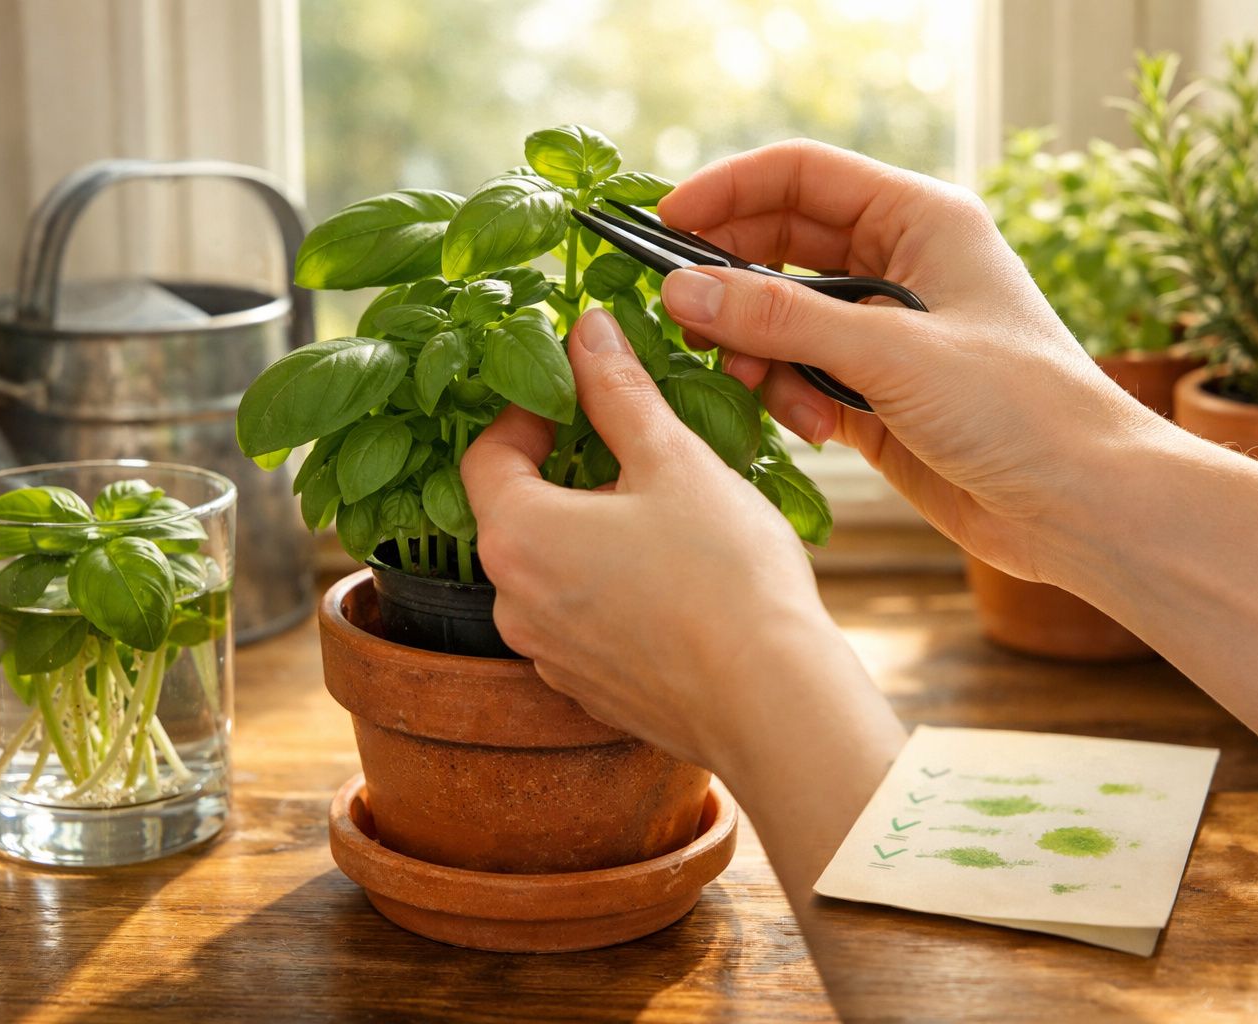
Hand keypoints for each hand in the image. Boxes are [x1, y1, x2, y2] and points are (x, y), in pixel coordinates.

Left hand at [461, 308, 876, 771]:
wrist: (772, 701)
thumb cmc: (725, 578)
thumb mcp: (673, 460)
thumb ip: (618, 390)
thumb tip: (587, 331)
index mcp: (518, 536)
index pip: (485, 454)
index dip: (525, 413)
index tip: (572, 395)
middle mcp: (514, 604)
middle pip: (516, 512)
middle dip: (563, 470)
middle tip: (627, 446)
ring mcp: (548, 654)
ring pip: (549, 568)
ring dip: (587, 530)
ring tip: (659, 512)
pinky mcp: (587, 688)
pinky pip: (579, 618)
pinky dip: (607, 586)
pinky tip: (668, 576)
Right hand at [655, 139, 1168, 580]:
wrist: (1081, 506)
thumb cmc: (1020, 408)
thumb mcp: (892, 352)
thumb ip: (782, 319)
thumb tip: (683, 291)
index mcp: (920, 221)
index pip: (800, 177)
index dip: (727, 192)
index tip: (664, 226)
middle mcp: (898, 266)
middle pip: (779, 246)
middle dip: (731, 283)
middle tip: (685, 318)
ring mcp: (884, 332)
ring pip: (780, 318)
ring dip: (759, 352)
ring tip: (761, 386)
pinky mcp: (873, 393)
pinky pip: (799, 375)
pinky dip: (789, 397)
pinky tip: (820, 431)